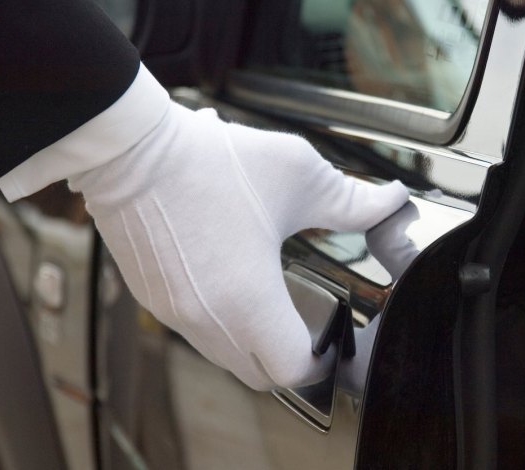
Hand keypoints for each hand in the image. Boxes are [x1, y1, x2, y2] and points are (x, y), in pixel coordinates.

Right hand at [69, 103, 407, 389]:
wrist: (132, 150)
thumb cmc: (213, 161)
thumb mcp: (299, 176)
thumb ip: (353, 200)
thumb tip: (392, 201)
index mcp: (249, 299)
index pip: (292, 369)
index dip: (322, 361)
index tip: (333, 340)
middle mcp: (207, 320)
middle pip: (258, 374)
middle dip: (289, 358)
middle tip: (309, 326)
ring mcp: (173, 314)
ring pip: (224, 356)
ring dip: (252, 341)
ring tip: (273, 299)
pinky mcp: (151, 299)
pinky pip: (195, 332)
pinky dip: (220, 323)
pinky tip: (231, 279)